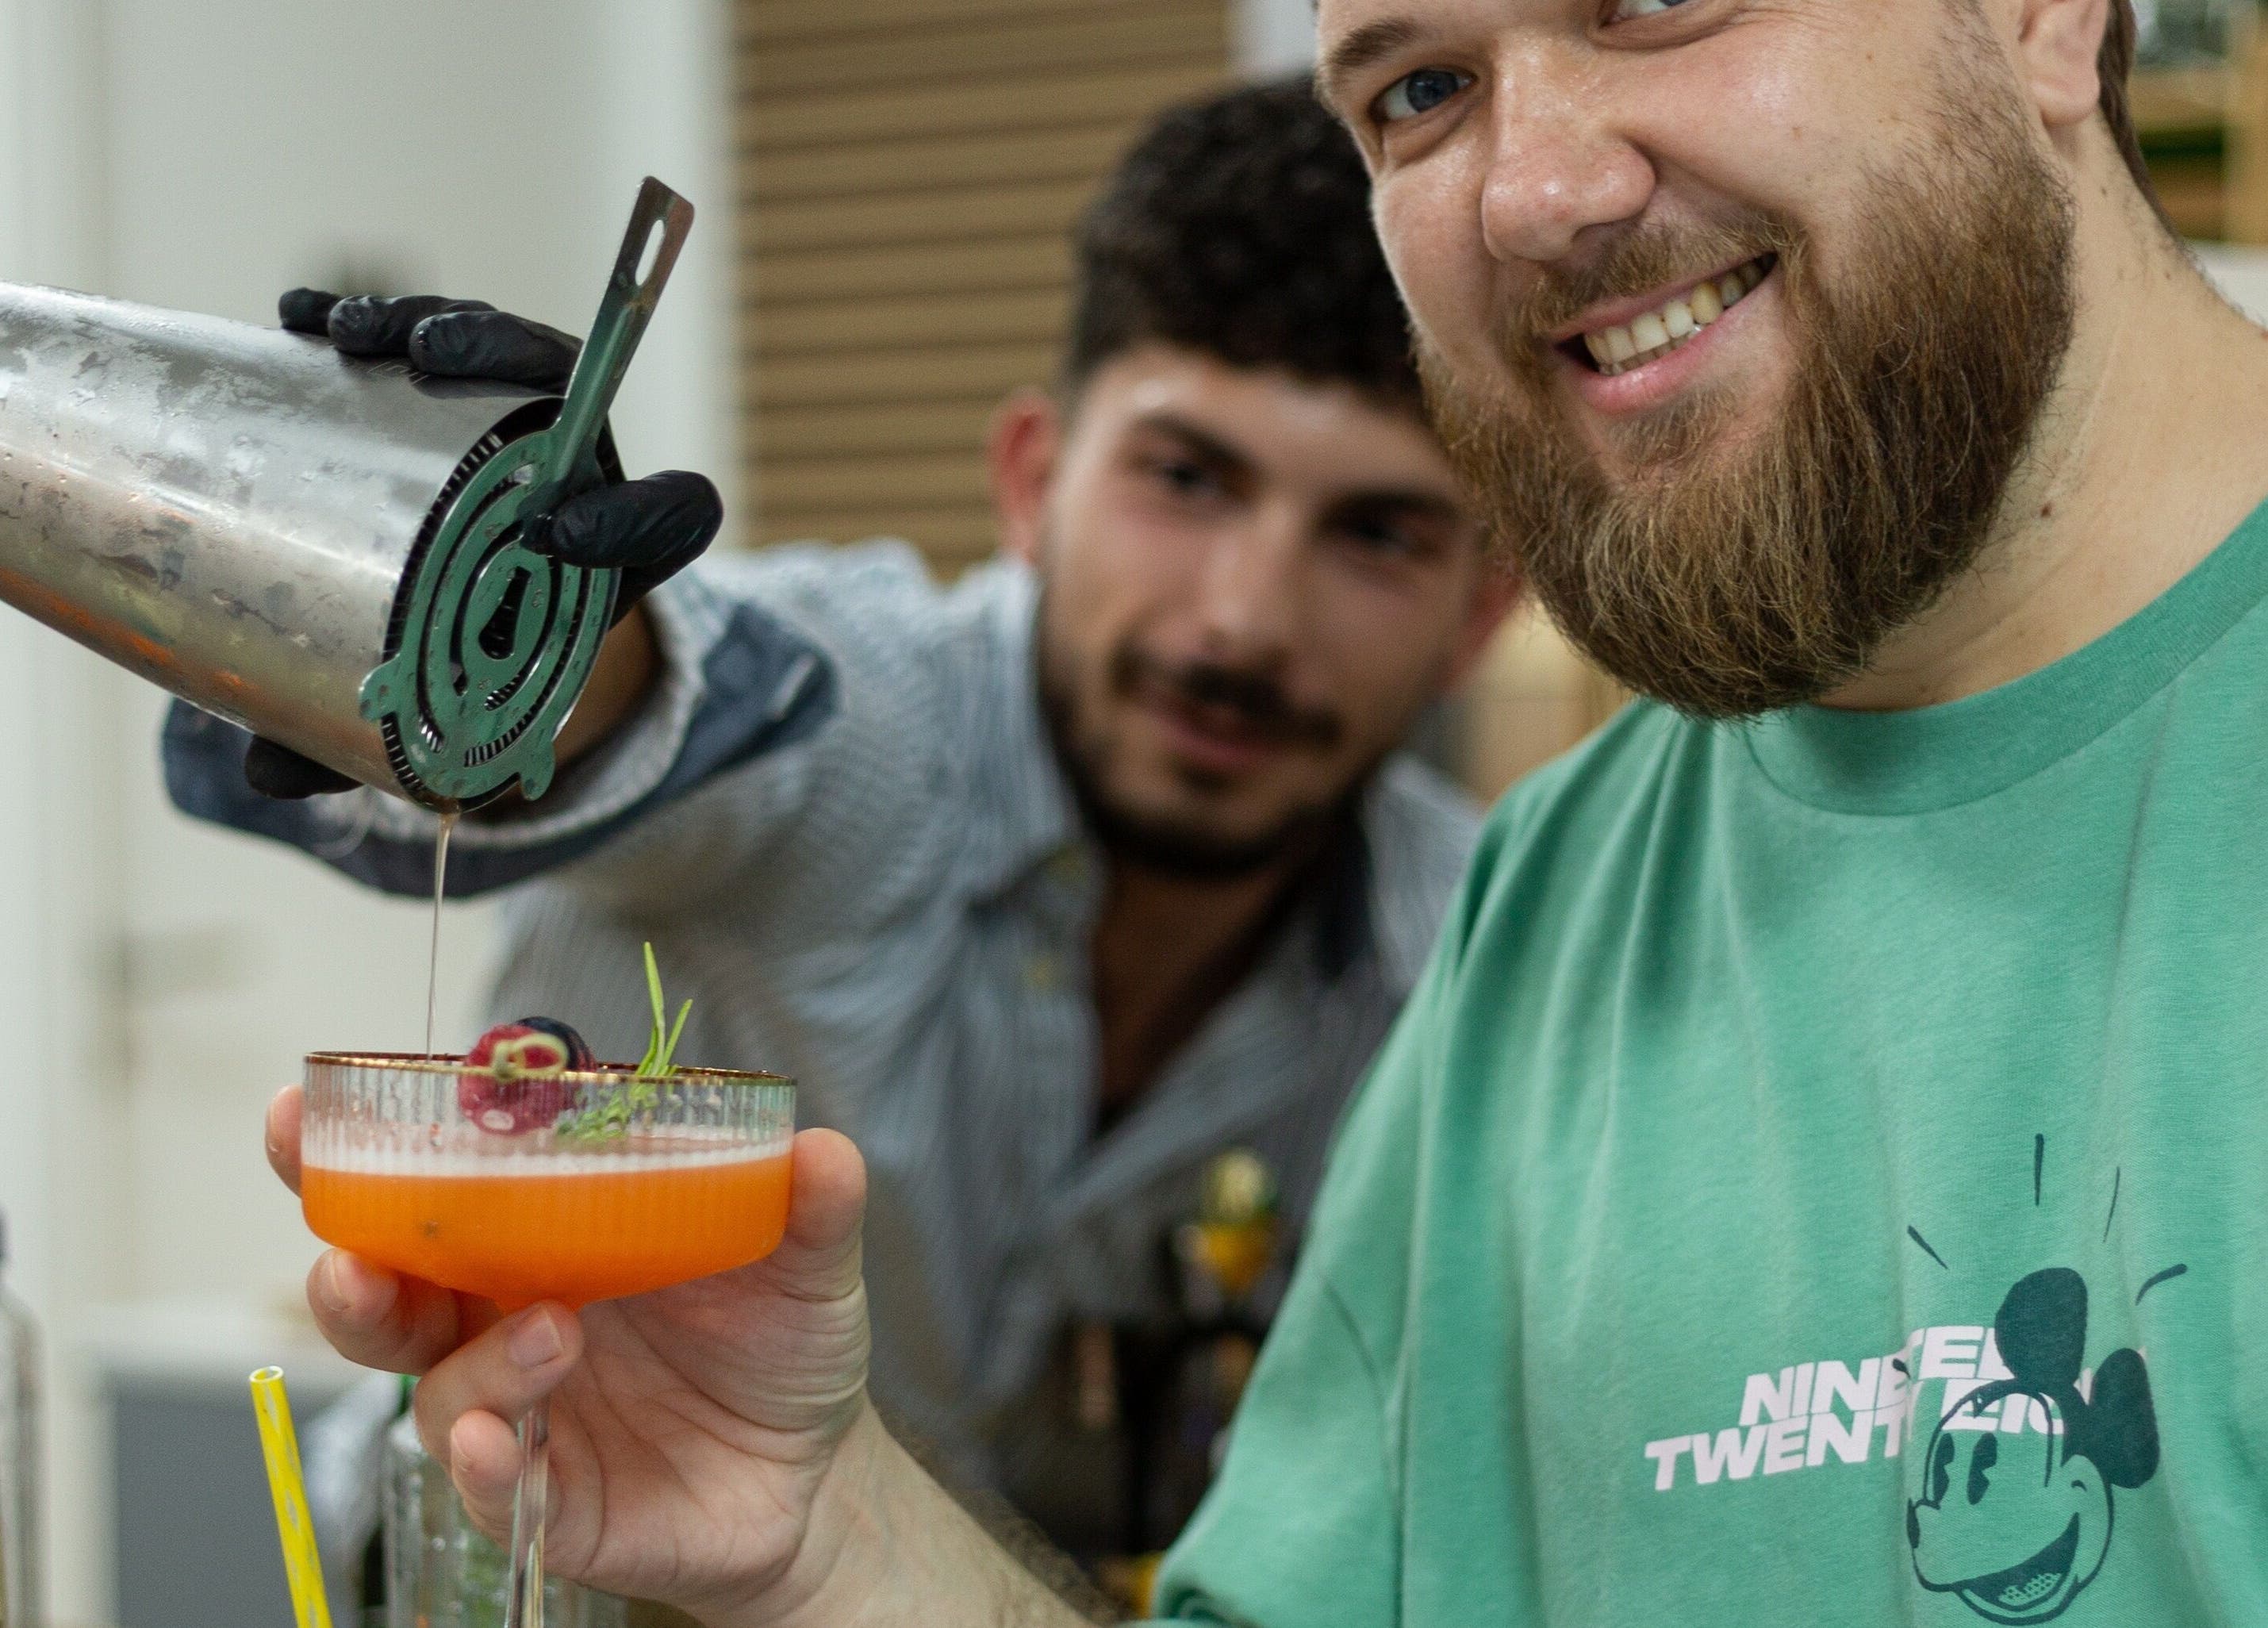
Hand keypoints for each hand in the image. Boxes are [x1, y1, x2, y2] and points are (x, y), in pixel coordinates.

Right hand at [244, 290, 721, 798]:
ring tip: (357, 339)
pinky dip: (361, 324)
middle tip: (428, 364)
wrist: (463, 615)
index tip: (557, 539)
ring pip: (502, 348)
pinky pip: (420, 340)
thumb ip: (376, 741)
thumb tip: (271, 777)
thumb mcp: (445, 709)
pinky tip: (301, 324)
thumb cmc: (471, 667)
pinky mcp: (451, 391)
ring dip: (430, 324)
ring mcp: (519, 419)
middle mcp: (578, 474)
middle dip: (506, 361)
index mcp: (614, 558)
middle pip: (575, 393)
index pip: (673, 517)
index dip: (639, 519)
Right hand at [266, 1087, 877, 1620]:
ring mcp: (519, 1412)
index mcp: (541, 1240)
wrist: (818, 1474)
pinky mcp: (545, 1499)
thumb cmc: (781, 1345)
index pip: (432, 1190)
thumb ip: (808, 1204)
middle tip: (349, 1257)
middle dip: (347, 1271)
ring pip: (439, 1389)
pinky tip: (500, 1443)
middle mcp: (505, 1321)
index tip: (302, 1111)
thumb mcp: (807, 1263)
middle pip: (386, 1294)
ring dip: (479, 1362)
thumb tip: (820, 1146)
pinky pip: (490, 1485)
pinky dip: (485, 1462)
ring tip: (556, 1330)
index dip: (354, 1153)